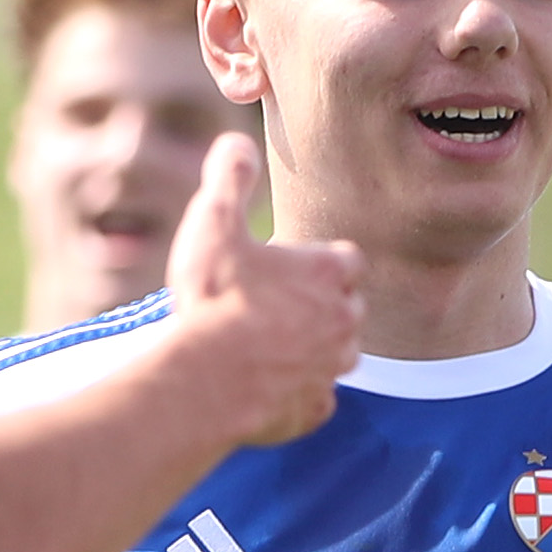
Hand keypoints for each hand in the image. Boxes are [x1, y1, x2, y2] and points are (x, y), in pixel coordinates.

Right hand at [162, 132, 360, 445]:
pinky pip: (316, 400)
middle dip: (318, 307)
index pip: (346, 260)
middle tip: (273, 308)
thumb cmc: (212, 297)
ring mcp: (330, 369)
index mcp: (326, 272)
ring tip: (270, 347)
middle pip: (345, 308)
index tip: (291, 268)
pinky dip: (299, 394)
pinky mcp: (313, 410)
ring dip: (312, 350)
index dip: (319, 263)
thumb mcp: (213, 220)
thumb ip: (230, 177)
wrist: (205, 380)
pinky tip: (268, 388)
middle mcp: (342, 320)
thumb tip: (238, 142)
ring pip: (336, 355)